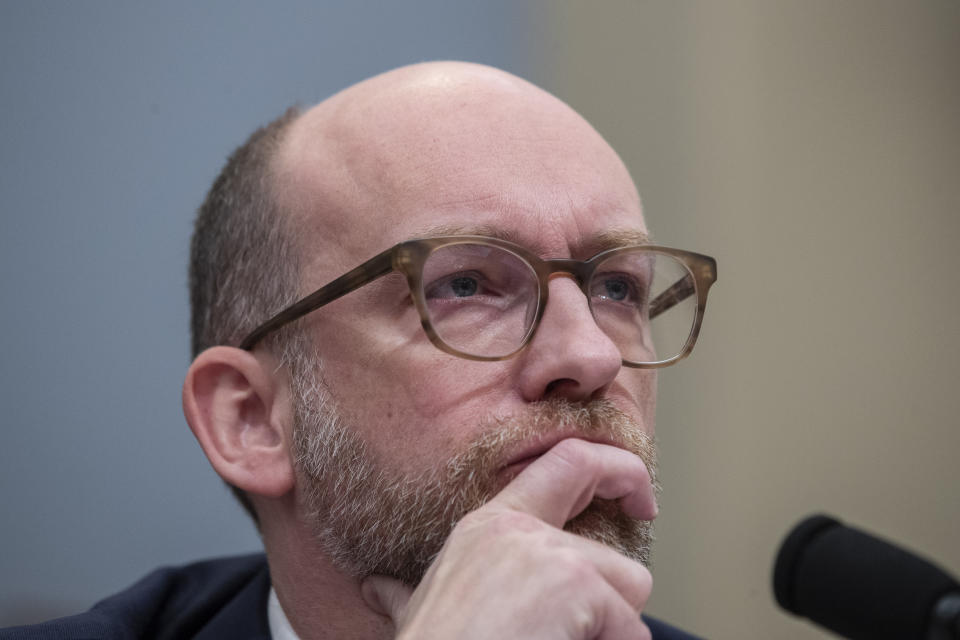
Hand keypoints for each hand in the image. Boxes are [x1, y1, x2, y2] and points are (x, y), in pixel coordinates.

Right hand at [362, 438, 656, 638]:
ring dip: (607, 632)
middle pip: (618, 556)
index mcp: (489, 526)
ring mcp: (552, 552)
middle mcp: (521, 529)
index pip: (568, 462)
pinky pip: (631, 631)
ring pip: (631, 591)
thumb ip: (408, 590)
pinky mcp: (577, 582)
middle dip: (615, 599)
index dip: (615, 470)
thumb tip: (378, 588)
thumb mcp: (419, 607)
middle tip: (588, 624)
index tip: (640, 499)